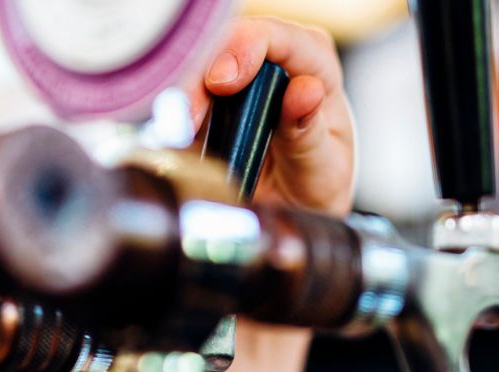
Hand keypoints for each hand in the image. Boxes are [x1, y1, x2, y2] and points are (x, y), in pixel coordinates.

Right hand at [189, 16, 355, 216]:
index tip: (222, 82)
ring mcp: (239, 80)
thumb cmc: (318, 180)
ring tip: (181, 132)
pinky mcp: (212, 102)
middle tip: (190, 116)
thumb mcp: (323, 167)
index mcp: (313, 65)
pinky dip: (175, 115)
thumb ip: (310, 132)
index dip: (244, 48)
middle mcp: (274, 62)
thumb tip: (304, 90)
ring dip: (183, 97)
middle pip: (227, 45)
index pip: (277, 37)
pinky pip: (186, 97)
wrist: (297, 208)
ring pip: (199, 67)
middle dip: (202, 74)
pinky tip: (175, 137)